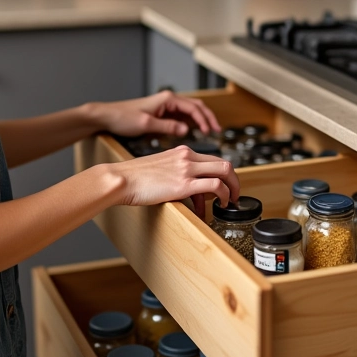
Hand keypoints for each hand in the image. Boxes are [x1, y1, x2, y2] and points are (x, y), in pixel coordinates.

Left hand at [92, 90, 220, 138]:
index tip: (211, 131)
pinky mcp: (161, 113)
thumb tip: (186, 131)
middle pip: (195, 106)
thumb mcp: (146, 125)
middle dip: (208, 117)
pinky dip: (191, 122)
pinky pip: (181, 116)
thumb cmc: (123, 118)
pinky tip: (195, 132)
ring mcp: (165, 106)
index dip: (204, 119)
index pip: (193, 107)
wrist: (106, 116)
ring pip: (190, 111)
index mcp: (167, 99)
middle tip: (217, 130)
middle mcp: (168, 100)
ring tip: (210, 131)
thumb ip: (167, 127)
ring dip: (201, 119)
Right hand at [106, 145, 238, 218]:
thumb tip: (190, 191)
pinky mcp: (183, 184)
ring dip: (233, 188)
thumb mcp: (161, 169)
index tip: (224, 186)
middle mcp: (187, 156)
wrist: (121, 178)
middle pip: (224, 163)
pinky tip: (220, 204)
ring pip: (225, 171)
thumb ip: (178, 174)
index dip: (223, 174)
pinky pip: (215, 186)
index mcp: (182, 151)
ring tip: (230, 202)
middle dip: (234, 180)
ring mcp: (187, 168)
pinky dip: (224, 195)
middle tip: (234, 194)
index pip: (212, 159)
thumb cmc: (135, 177)